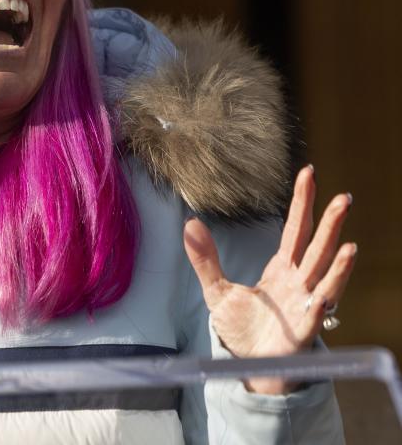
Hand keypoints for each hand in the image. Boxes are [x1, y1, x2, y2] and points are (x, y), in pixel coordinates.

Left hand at [183, 165, 356, 393]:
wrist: (247, 365)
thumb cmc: (241, 328)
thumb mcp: (216, 289)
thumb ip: (205, 258)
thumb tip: (190, 223)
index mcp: (281, 269)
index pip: (295, 229)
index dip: (302, 202)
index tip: (309, 172)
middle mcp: (299, 282)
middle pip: (315, 247)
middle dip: (329, 222)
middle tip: (342, 196)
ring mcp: (304, 304)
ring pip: (324, 275)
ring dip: (337, 257)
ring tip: (348, 235)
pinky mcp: (302, 328)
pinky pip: (318, 308)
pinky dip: (327, 291)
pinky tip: (333, 278)